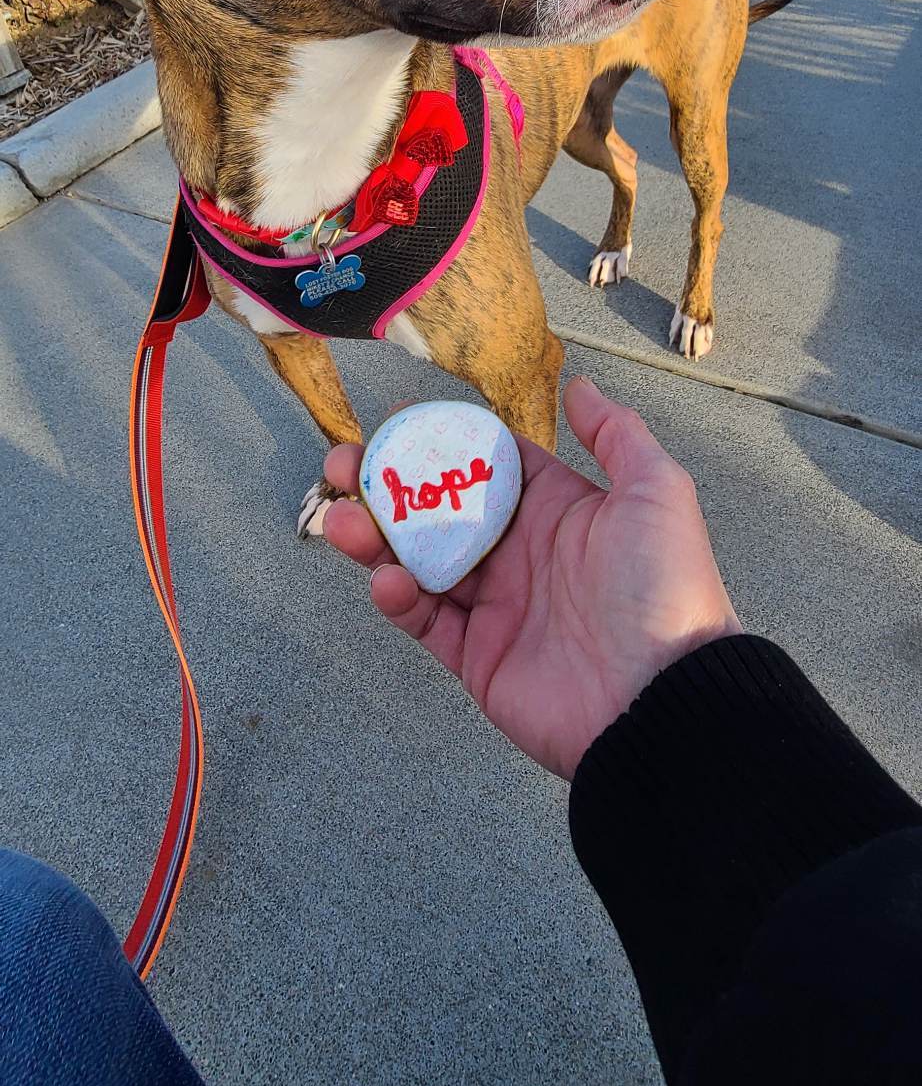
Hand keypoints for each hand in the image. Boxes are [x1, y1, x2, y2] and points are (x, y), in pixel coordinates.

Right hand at [322, 377, 739, 779]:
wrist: (663, 701)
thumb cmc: (664, 589)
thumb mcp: (656, 492)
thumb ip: (615, 434)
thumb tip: (578, 385)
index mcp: (559, 510)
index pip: (488, 464)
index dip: (443, 442)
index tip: (398, 423)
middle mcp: (523, 553)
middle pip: (439, 510)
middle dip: (389, 486)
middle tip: (345, 466)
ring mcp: (498, 606)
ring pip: (420, 561)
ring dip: (375, 538)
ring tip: (340, 519)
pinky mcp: (479, 657)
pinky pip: (426, 622)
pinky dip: (399, 598)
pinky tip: (386, 579)